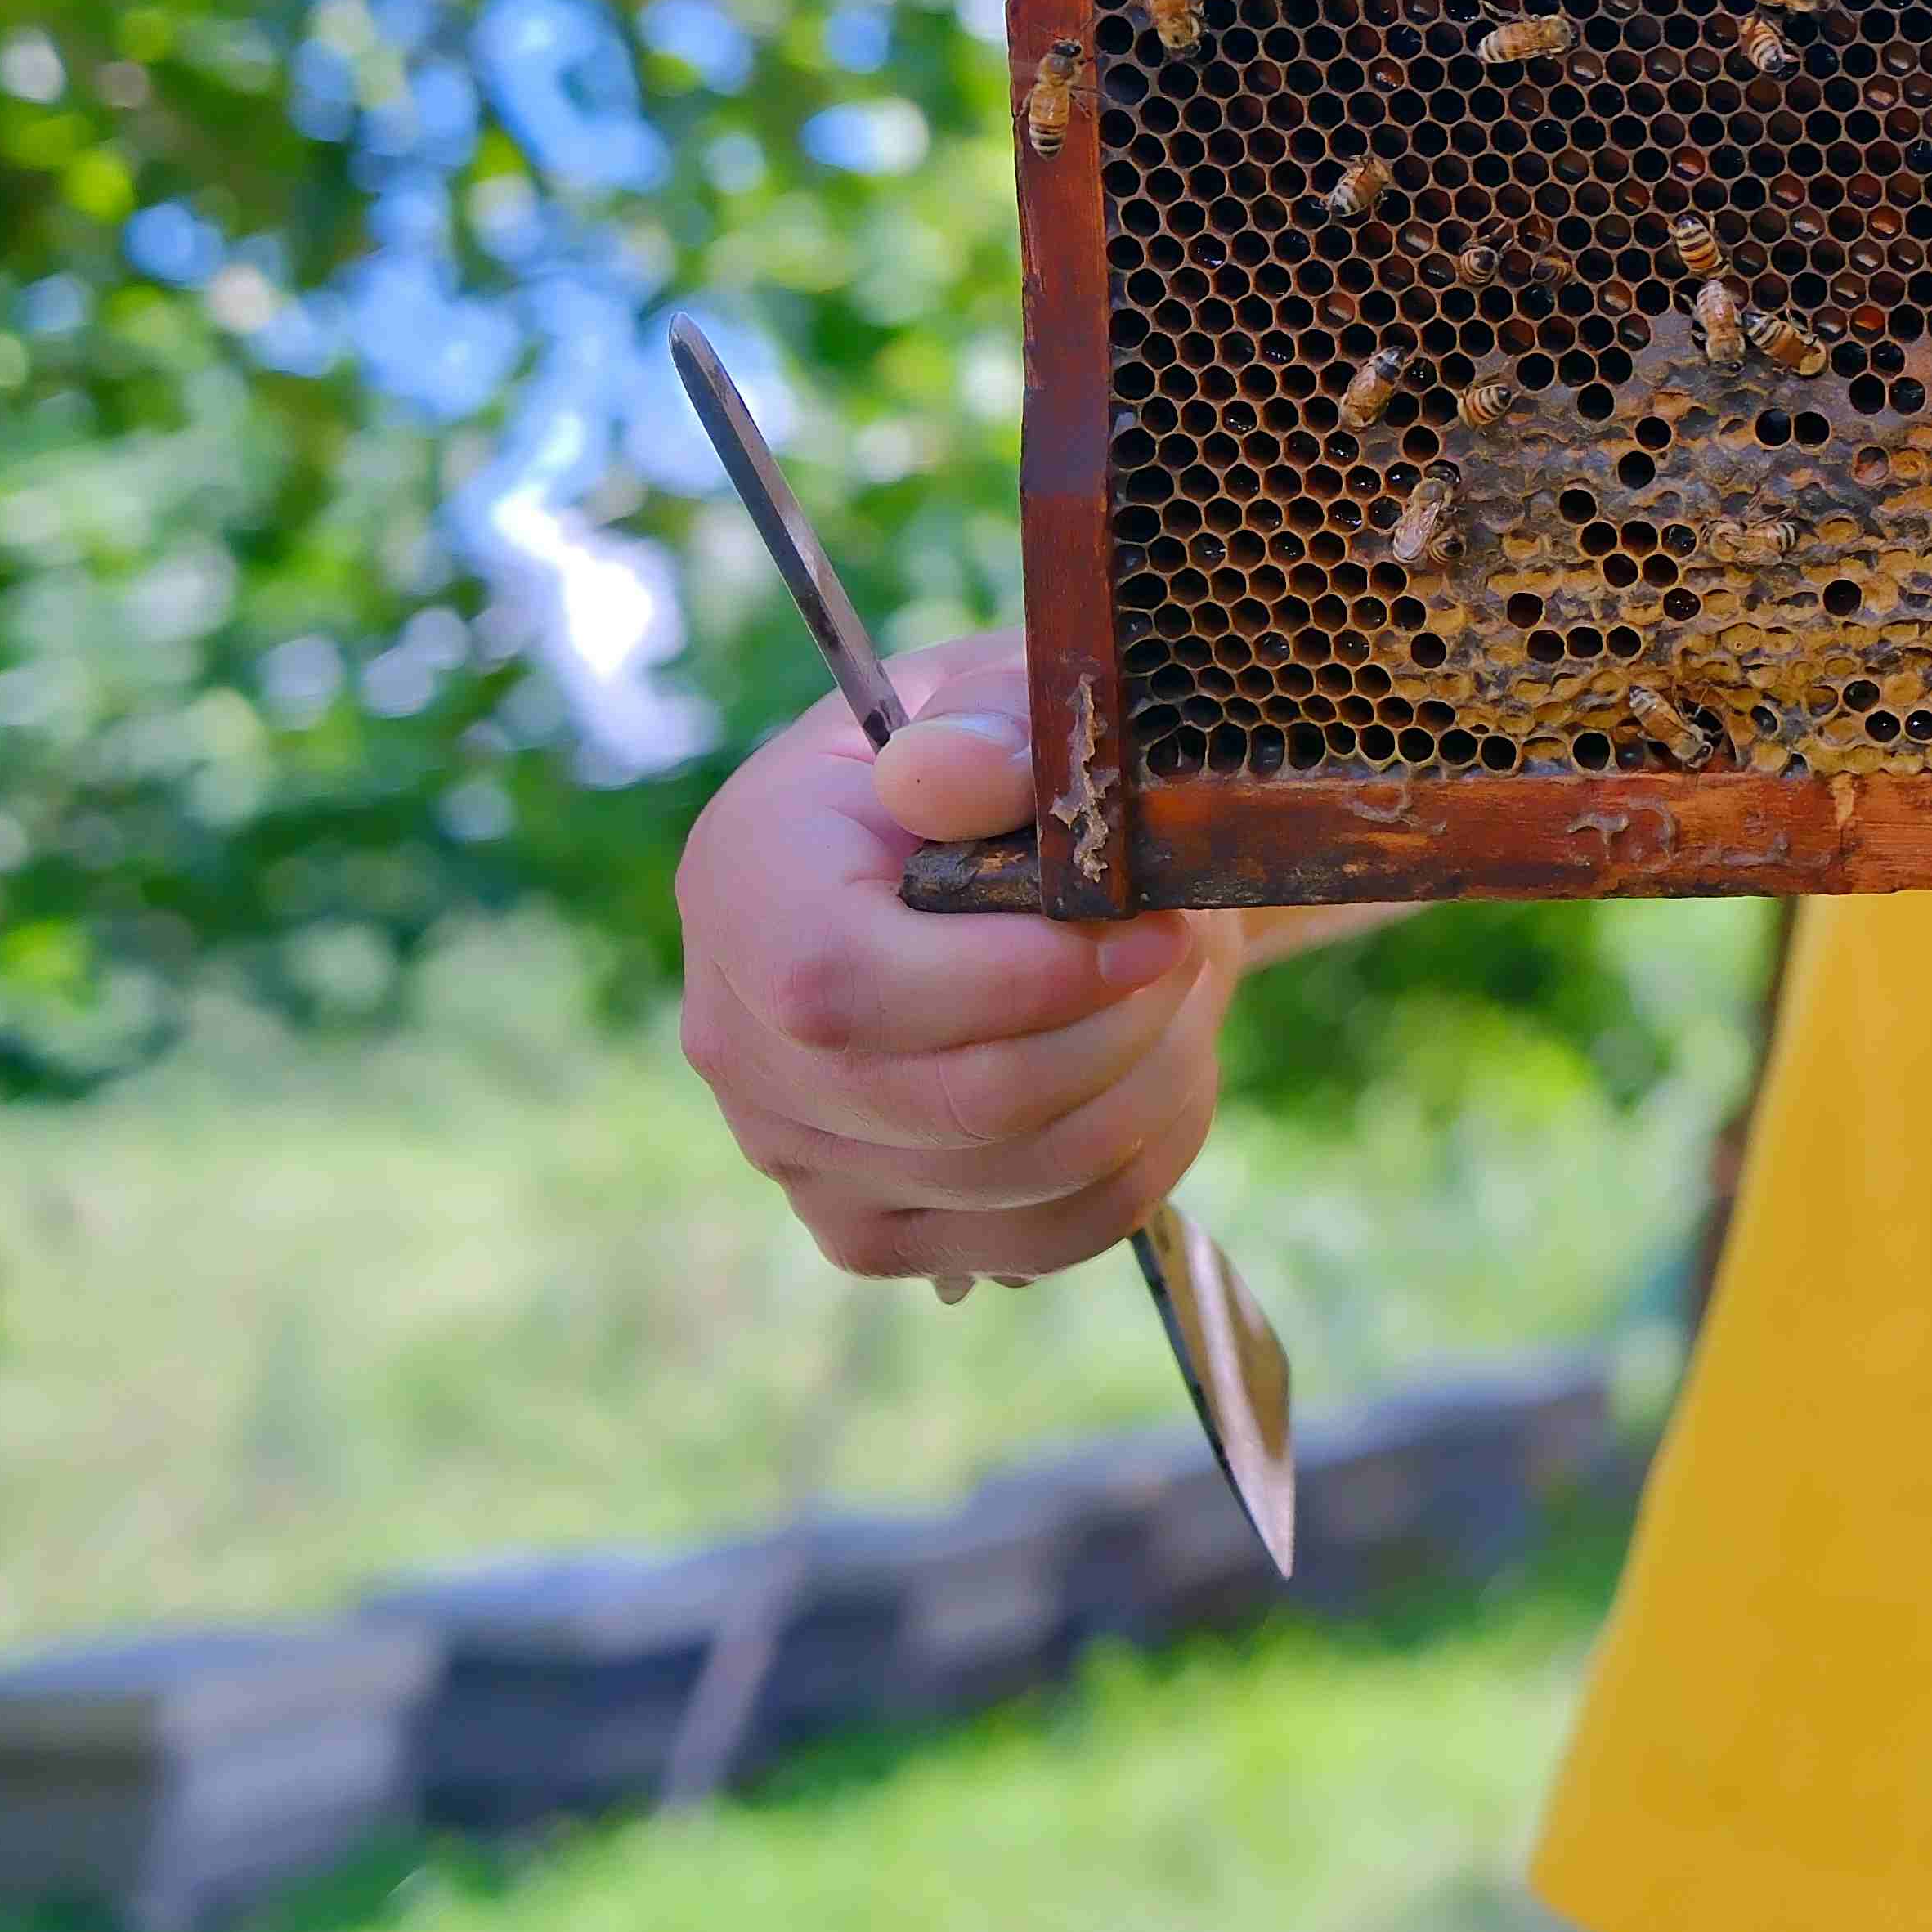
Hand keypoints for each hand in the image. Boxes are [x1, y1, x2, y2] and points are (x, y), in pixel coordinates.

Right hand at [673, 636, 1229, 1288]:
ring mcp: (797, 1152)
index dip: (1028, 978)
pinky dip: (1140, 1163)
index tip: (1154, 929)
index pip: (848, 989)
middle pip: (954, 1106)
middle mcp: (738, 1039)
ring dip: (1150, 1090)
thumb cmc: (992, 763)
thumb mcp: (996, 694)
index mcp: (743, 884)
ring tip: (1188, 995)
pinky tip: (1163, 1072)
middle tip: (1193, 951)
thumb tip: (947, 777)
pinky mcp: (874, 1226)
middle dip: (1122, 1035)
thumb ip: (987, 727)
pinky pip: (1039, 1237)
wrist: (977, 847)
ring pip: (1015, 1182)